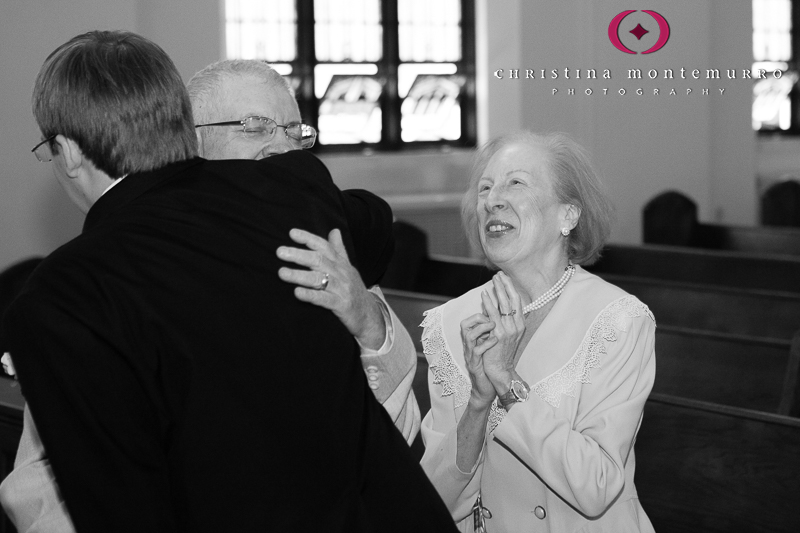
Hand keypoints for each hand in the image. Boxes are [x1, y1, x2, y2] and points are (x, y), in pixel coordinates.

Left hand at [277, 228, 385, 349]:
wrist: (370, 316)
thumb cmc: (354, 290)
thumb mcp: (348, 268)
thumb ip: (339, 250)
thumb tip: (334, 230)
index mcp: (341, 263)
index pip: (324, 246)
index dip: (308, 238)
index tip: (292, 233)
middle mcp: (341, 273)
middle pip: (319, 260)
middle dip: (298, 255)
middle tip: (280, 252)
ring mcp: (342, 289)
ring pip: (319, 279)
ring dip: (299, 275)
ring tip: (281, 273)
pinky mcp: (342, 305)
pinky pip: (324, 299)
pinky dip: (310, 295)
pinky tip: (297, 292)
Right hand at [460, 312, 497, 407]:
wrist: (489, 385)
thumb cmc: (491, 364)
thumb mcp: (490, 345)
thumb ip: (491, 333)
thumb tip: (498, 318)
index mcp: (472, 340)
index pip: (468, 320)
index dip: (479, 314)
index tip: (492, 315)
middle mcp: (469, 346)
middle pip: (464, 325)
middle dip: (478, 318)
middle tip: (492, 319)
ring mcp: (470, 355)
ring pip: (469, 336)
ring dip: (482, 328)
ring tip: (493, 325)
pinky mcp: (474, 365)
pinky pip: (477, 351)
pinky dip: (486, 343)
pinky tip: (495, 340)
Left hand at [480, 273, 525, 391]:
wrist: (500, 369)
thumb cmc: (500, 352)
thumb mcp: (505, 334)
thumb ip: (501, 319)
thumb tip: (494, 304)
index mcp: (520, 325)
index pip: (518, 302)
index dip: (512, 289)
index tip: (505, 278)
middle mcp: (517, 326)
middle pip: (513, 300)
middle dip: (506, 285)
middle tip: (499, 273)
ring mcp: (509, 330)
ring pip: (505, 305)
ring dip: (499, 290)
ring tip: (493, 279)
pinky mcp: (499, 334)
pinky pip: (493, 314)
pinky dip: (489, 303)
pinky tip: (485, 294)